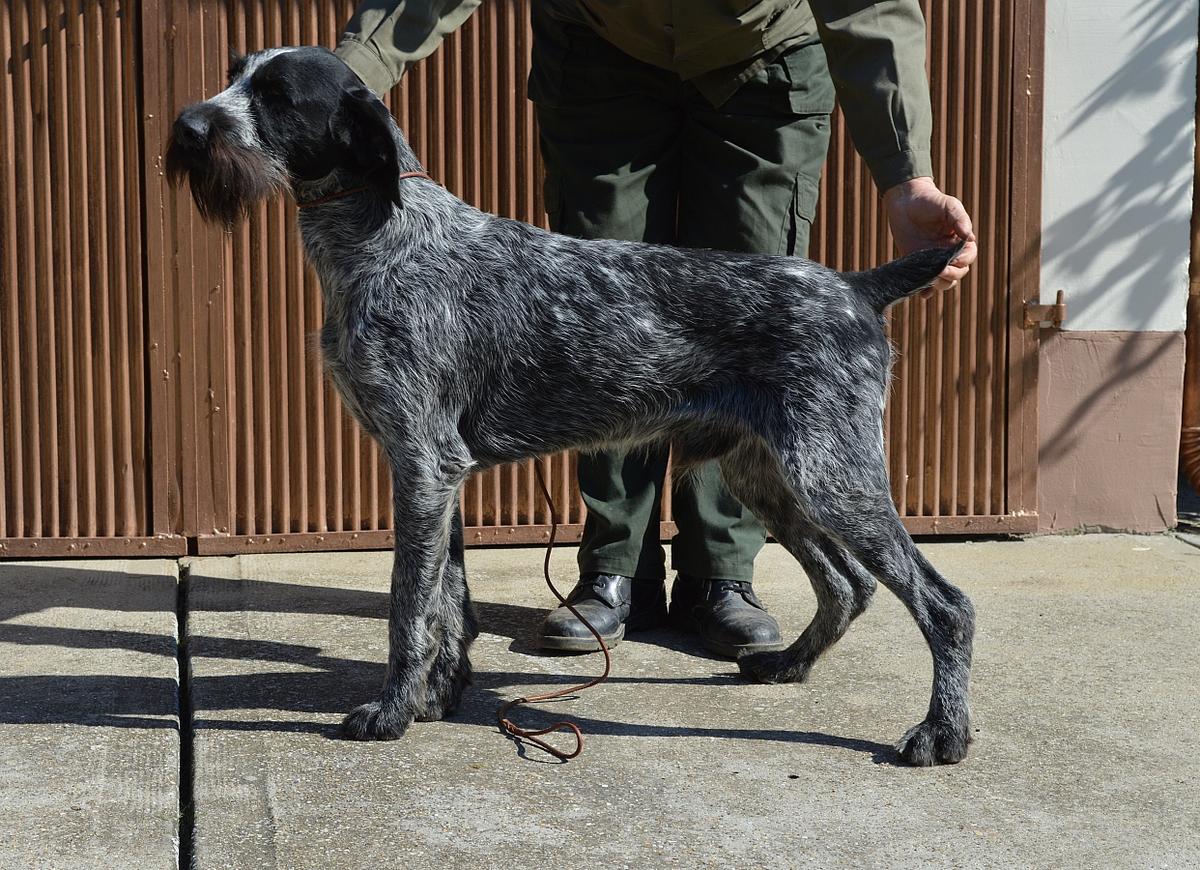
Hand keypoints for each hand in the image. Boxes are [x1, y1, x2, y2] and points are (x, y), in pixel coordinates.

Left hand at [882, 177, 977, 297]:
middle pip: (958, 272)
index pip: (969, 257)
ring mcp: (932, 261)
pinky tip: (923, 294)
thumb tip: (970, 238)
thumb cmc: (930, 201)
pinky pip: (924, 283)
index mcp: (959, 241)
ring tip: (933, 280)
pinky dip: (926, 292)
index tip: (954, 259)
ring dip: (941, 284)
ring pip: (944, 281)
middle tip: (940, 270)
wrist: (905, 201)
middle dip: (952, 274)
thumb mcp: (949, 206)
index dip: (964, 261)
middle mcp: (948, 253)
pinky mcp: (917, 265)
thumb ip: (960, 220)